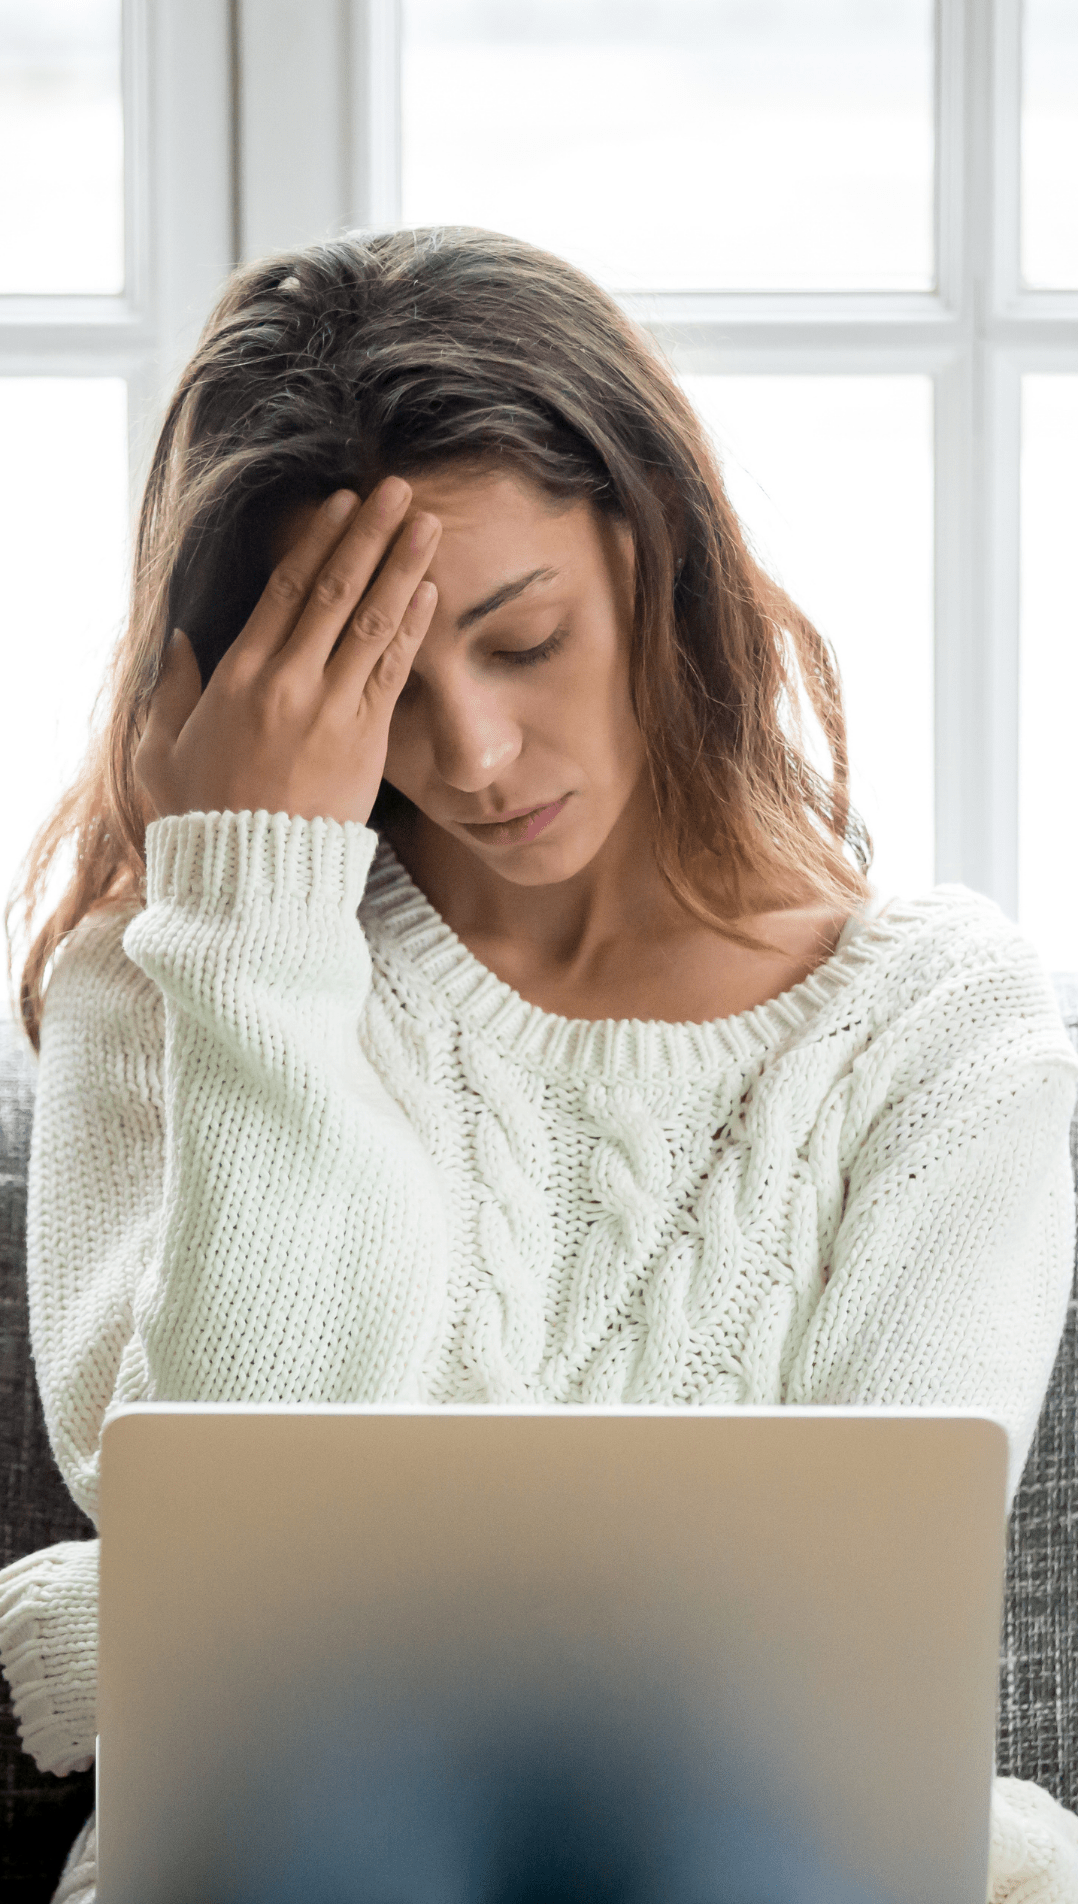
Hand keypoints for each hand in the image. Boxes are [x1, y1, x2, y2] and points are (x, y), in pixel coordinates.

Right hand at [133, 478, 439, 826]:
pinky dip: (413, 627)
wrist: (252, 879)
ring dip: (403, 567)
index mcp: (238, 676)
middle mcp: (288, 683)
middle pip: (334, 591)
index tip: (341, 504)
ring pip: (372, 622)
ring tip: (427, 524)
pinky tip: (430, 591)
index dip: (316, 542)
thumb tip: (180, 641)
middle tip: (396, 489)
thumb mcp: (164, 750)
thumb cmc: (204, 816)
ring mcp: (331, 709)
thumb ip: (173, 690)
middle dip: (368, 534)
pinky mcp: (366, 740)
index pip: (283, 591)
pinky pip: (394, 671)